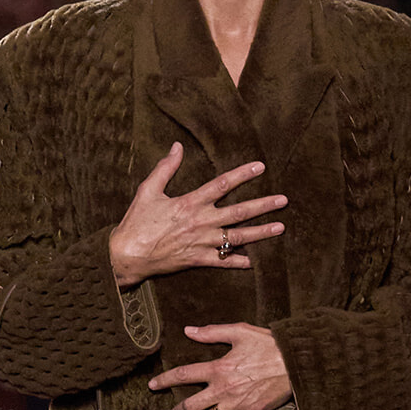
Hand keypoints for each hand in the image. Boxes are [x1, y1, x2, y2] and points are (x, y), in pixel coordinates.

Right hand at [109, 143, 286, 286]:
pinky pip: (223, 262)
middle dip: (263, 205)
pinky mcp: (197, 260)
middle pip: (239, 212)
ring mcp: (201, 243)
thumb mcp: (148, 190)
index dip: (243, 174)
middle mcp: (201, 222)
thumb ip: (166, 168)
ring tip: (280, 227)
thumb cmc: (136, 222)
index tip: (261, 167)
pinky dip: (239, 263)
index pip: (222, 184)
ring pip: (237, 237)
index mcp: (190, 202)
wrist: (127, 255)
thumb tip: (177, 146)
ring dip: (261, 233)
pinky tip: (255, 262)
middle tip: (283, 200)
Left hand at [149, 322, 291, 409]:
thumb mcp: (239, 332)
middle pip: (192, 404)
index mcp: (218, 368)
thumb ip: (212, 332)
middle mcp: (223, 389)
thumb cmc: (269, 344)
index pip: (184, 375)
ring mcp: (236, 405)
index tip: (153, 385)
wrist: (295, 361)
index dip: (165, 380)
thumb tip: (188, 330)